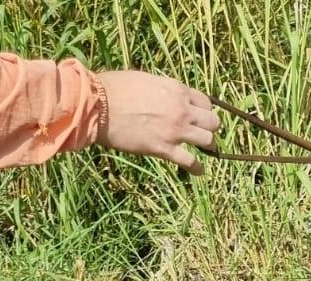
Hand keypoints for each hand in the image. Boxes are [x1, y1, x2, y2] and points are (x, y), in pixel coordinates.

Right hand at [94, 70, 220, 174]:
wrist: (98, 105)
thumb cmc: (113, 88)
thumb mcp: (144, 79)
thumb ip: (161, 89)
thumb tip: (164, 95)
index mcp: (177, 90)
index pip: (205, 102)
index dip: (204, 110)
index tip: (199, 116)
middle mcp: (182, 110)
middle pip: (213, 122)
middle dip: (210, 127)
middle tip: (203, 132)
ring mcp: (175, 130)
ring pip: (208, 141)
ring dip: (207, 145)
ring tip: (203, 149)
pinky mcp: (164, 148)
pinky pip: (190, 162)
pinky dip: (197, 168)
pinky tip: (199, 171)